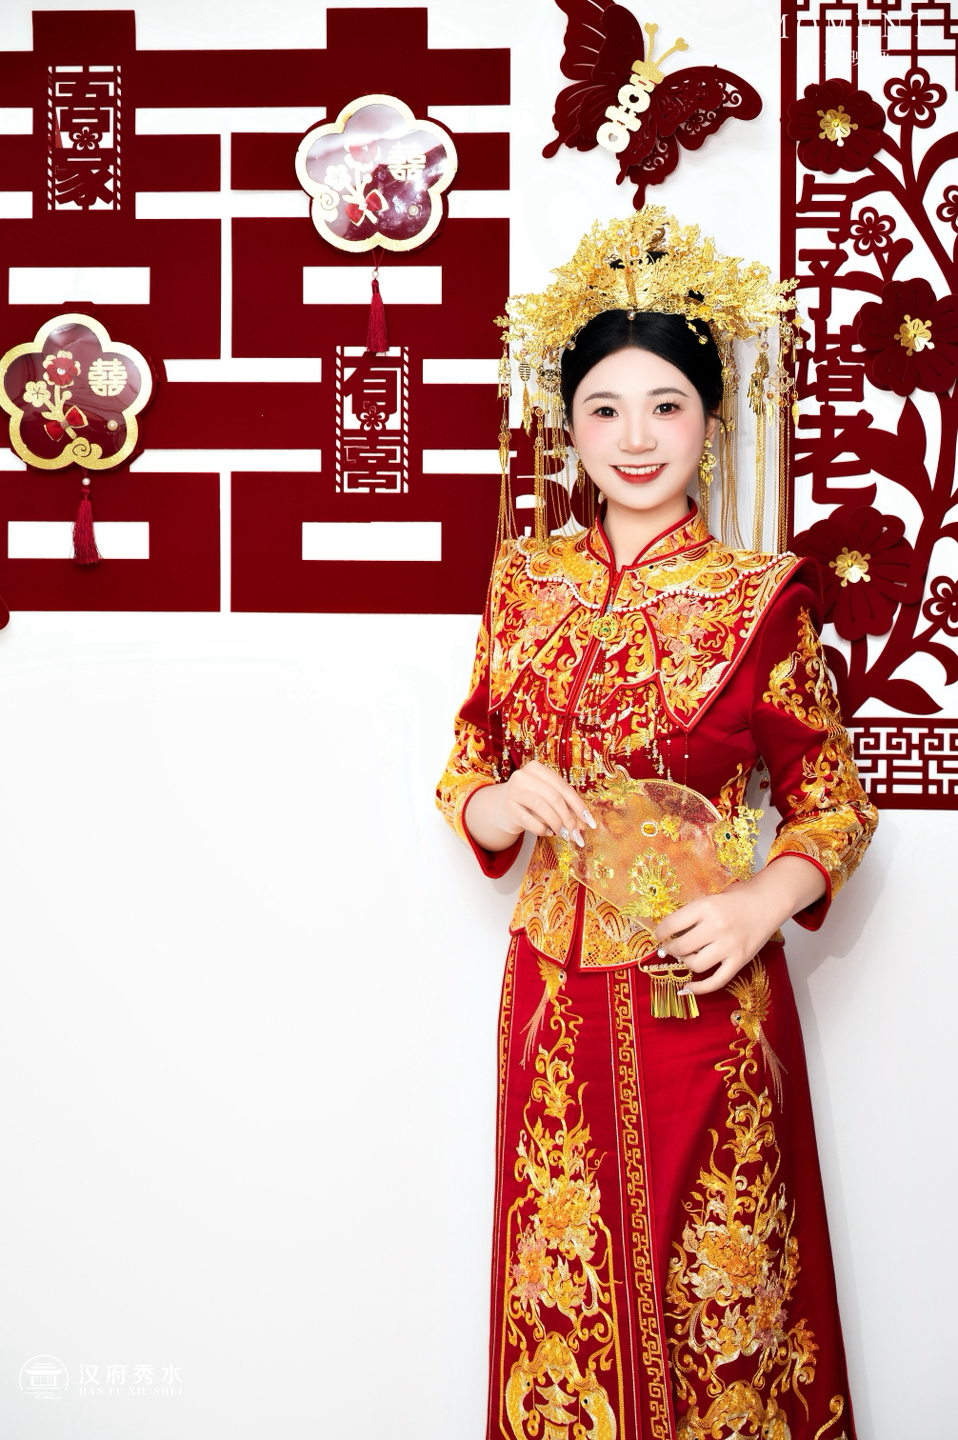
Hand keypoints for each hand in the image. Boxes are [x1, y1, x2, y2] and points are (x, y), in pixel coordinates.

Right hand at [464, 760, 595, 852]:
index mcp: (537, 768)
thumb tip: (584, 824)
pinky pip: (530, 821)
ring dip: (557, 824)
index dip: (578, 805)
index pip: (563, 787)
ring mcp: (513, 790)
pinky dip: (543, 829)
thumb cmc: (529, 801)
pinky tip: (548, 832)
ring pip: (543, 808)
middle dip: (569, 818)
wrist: (499, 807)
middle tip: (576, 834)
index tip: (589, 821)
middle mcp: (523, 776)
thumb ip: (564, 805)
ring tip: (564, 834)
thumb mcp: (546, 797)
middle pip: (554, 798)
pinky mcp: (508, 807)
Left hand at [652, 856, 826, 995]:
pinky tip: (687, 988)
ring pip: (695, 965)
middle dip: (670, 949)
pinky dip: (700, 988)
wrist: (768, 902)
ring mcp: (729, 946)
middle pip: (682, 947)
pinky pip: (716, 981)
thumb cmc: (737, 898)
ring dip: (684, 962)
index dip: (660, 932)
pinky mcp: (740, 960)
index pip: (672, 924)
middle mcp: (717, 927)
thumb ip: (693, 913)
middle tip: (668, 948)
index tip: (659, 934)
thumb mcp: (711, 897)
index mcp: (707, 907)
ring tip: (684, 956)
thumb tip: (668, 931)